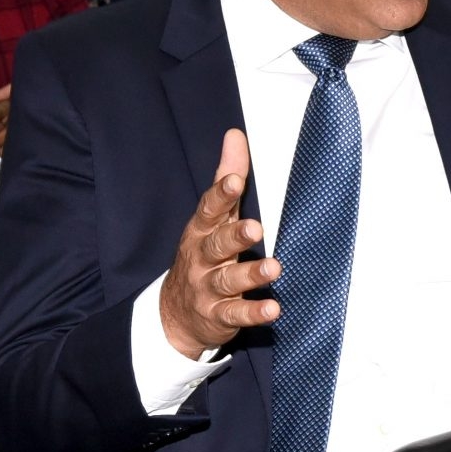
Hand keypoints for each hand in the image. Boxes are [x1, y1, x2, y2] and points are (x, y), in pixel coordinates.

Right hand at [158, 129, 281, 357]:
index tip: (235, 181)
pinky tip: (273, 310)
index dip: (221, 194)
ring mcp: (208, 288)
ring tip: (274, 268)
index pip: (209, 210)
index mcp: (201, 230)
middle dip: (235, 235)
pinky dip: (254, 313)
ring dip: (251, 274)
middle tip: (256, 228)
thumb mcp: (213, 216)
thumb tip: (235, 135)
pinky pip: (236, 315)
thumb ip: (227, 178)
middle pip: (216, 244)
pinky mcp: (218, 316)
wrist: (176, 314)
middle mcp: (202, 258)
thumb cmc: (204, 254)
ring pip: (228, 280)